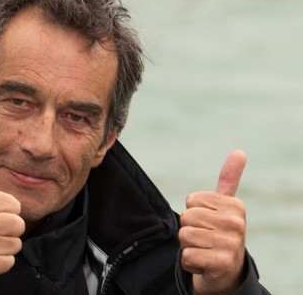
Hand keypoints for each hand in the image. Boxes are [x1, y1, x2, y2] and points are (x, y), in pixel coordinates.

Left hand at [179, 150, 246, 294]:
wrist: (227, 272)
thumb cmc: (220, 233)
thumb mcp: (225, 206)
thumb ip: (229, 179)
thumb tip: (240, 152)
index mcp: (235, 206)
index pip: (191, 200)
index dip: (193, 212)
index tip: (208, 222)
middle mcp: (236, 224)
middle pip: (186, 217)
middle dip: (189, 229)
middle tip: (204, 238)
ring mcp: (230, 245)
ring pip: (184, 236)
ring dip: (188, 246)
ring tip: (204, 250)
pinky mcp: (221, 264)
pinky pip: (186, 256)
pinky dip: (189, 263)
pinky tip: (203, 264)